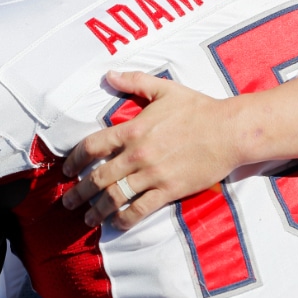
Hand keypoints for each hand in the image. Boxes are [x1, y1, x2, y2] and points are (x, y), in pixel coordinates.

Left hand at [59, 71, 243, 229]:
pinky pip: (141, 209)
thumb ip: (134, 82)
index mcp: (132, 129)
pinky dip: (125, 219)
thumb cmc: (198, 108)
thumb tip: (108, 74)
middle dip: (79, 192)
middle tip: (68, 201)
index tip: (66, 170)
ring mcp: (153, 174)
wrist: (230, 131)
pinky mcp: (170, 190)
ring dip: (97, 209)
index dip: (75, 159)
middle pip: (99, 177)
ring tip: (87, 218)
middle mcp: (138, 154)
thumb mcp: (164, 89)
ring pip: (116, 196)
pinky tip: (116, 223)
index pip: (92, 146)